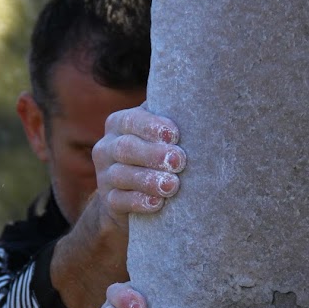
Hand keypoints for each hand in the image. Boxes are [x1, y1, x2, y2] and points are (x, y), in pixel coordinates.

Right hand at [92, 106, 184, 231]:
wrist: (130, 198)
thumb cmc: (155, 157)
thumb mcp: (158, 136)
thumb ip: (170, 119)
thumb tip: (204, 104)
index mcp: (119, 124)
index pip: (131, 120)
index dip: (152, 127)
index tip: (175, 136)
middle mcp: (107, 147)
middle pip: (126, 148)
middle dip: (153, 154)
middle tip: (179, 161)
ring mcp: (104, 176)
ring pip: (122, 175)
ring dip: (149, 180)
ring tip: (172, 185)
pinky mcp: (108, 201)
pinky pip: (119, 200)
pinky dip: (138, 201)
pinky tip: (157, 203)